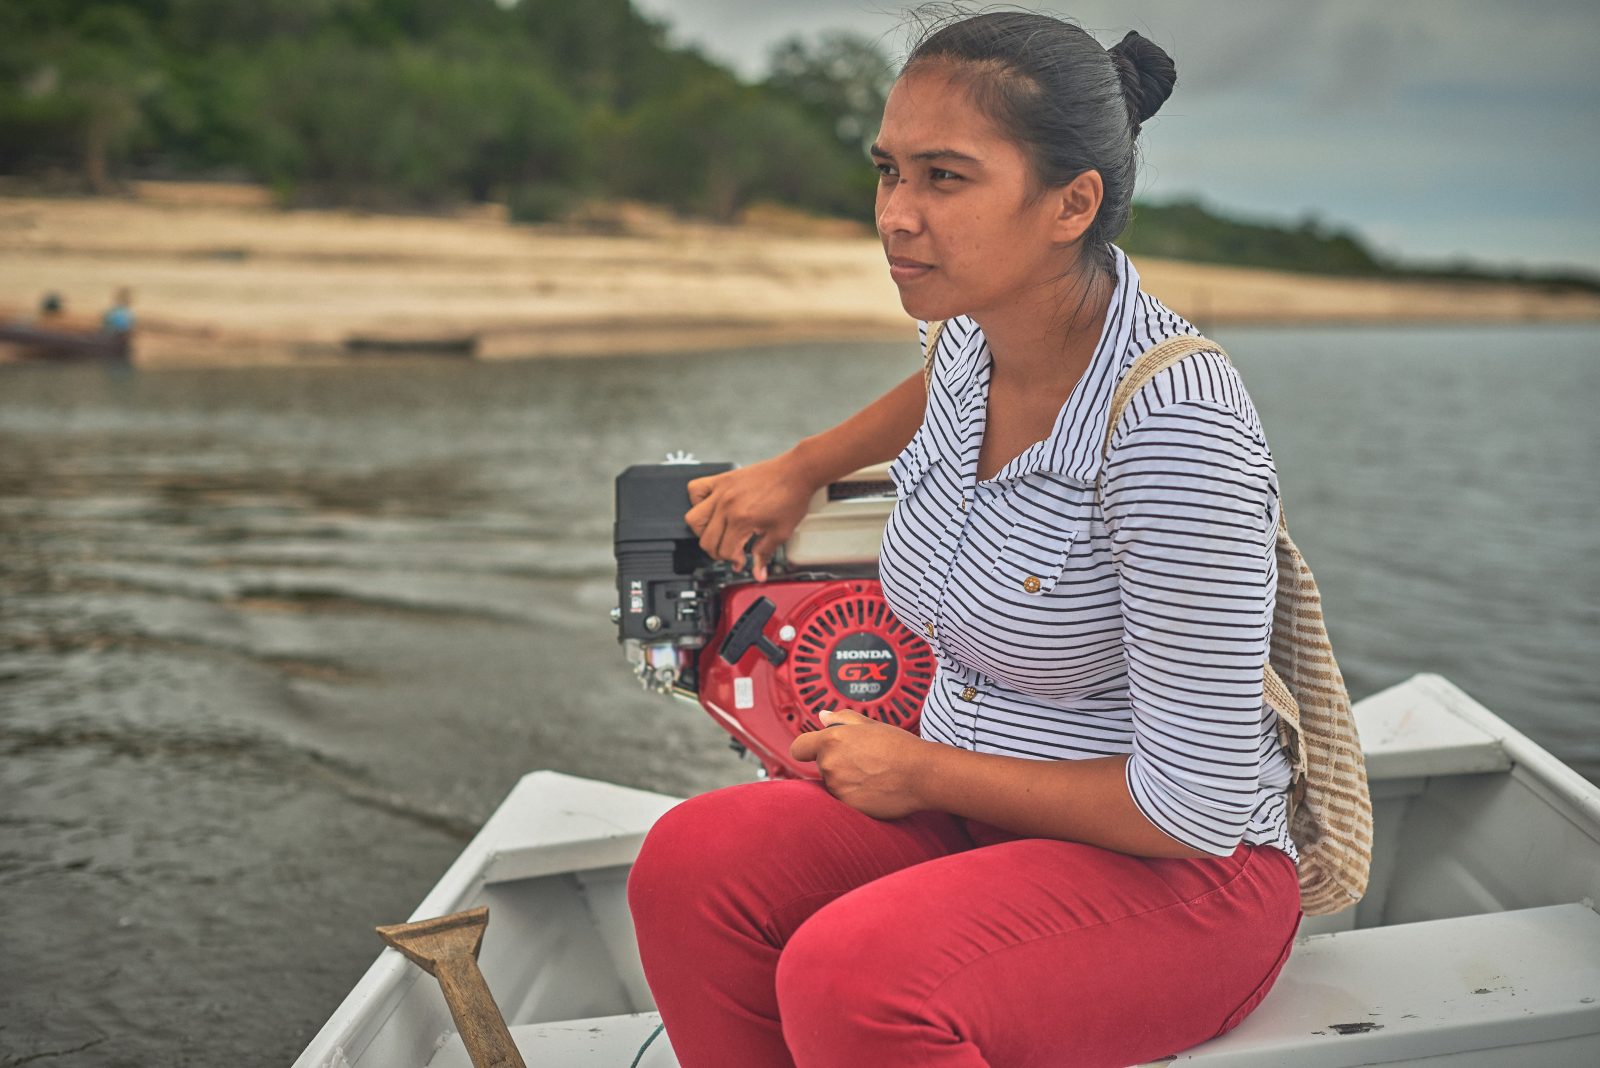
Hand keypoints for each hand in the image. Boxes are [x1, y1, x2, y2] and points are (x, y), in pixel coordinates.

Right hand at [684, 452, 817, 580]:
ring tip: (717, 533)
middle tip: (731, 551)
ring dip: (703, 531)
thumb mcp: (781, 532)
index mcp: (741, 520)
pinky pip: (695, 489)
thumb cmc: (791, 497)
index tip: (742, 561)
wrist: (796, 472)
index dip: (734, 561)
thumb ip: (765, 554)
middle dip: (718, 552)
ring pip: (693, 518)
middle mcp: (727, 505)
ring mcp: (721, 491)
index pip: (725, 551)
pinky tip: (710, 508)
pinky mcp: (722, 479)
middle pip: (707, 540)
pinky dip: (696, 501)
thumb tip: (758, 572)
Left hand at [789, 710, 931, 819]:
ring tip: (873, 774)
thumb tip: (822, 717)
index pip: (799, 748)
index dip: (807, 748)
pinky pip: (844, 800)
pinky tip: (875, 789)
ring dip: (846, 780)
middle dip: (837, 762)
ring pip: (833, 784)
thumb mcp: (870, 724)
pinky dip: (855, 796)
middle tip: (864, 759)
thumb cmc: (898, 746)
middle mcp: (829, 765)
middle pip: (822, 765)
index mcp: (831, 740)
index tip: (815, 750)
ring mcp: (837, 788)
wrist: (921, 774)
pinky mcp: (848, 807)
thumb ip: (841, 719)